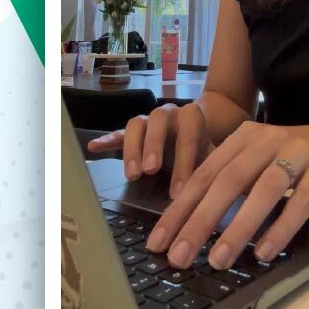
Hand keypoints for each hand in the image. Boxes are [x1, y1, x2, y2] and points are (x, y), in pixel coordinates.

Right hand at [85, 103, 213, 197]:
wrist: (197, 130)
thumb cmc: (205, 149)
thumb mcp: (215, 157)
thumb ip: (214, 169)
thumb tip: (215, 195)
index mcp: (191, 117)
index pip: (188, 133)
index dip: (183, 161)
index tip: (179, 191)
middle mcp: (168, 113)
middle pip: (157, 120)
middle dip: (153, 145)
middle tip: (150, 171)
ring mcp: (148, 120)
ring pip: (135, 125)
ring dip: (132, 149)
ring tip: (132, 175)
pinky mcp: (134, 132)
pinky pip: (118, 133)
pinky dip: (106, 139)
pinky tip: (94, 147)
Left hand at [145, 121, 308, 270]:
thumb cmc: (288, 159)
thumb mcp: (253, 162)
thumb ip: (225, 184)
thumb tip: (188, 224)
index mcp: (240, 139)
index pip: (202, 176)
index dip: (179, 209)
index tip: (160, 241)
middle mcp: (264, 141)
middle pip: (226, 182)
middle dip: (199, 222)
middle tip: (180, 255)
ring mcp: (296, 152)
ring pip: (262, 191)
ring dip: (238, 228)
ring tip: (218, 259)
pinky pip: (301, 202)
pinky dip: (281, 228)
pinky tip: (264, 251)